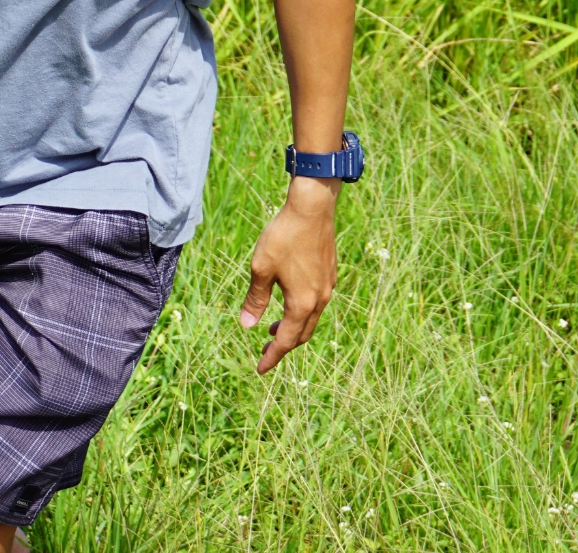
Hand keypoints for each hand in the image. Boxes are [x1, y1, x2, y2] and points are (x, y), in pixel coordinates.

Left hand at [239, 176, 338, 373]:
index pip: (286, 341)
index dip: (272, 357)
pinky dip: (302, 311)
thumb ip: (255, 299)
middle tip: (265, 350)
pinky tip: (289, 299)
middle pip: (302, 335)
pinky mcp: (329, 273)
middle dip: (283, 345)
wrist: (312, 208)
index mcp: (302, 304)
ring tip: (273, 326)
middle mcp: (319, 300)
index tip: (260, 369)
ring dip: (293, 328)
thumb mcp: (261, 268)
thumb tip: (247, 325)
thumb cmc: (284, 236)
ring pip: (310, 319)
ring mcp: (327, 286)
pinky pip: (316, 303)